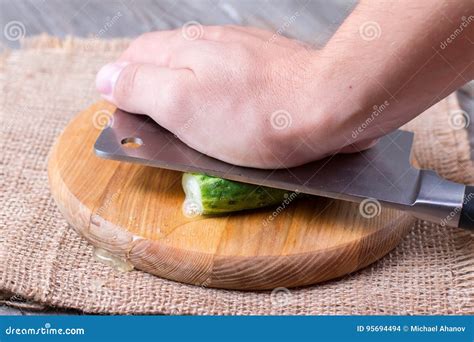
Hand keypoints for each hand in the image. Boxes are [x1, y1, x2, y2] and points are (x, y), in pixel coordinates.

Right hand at [95, 26, 371, 167]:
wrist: (328, 106)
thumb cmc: (253, 115)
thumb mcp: (181, 105)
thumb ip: (138, 86)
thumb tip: (105, 77)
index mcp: (180, 48)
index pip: (132, 59)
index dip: (122, 89)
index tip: (129, 119)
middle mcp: (209, 41)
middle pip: (165, 62)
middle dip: (155, 93)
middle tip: (163, 129)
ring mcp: (241, 50)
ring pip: (199, 70)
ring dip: (189, 97)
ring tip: (198, 128)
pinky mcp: (268, 64)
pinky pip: (231, 79)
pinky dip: (222, 98)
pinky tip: (233, 116)